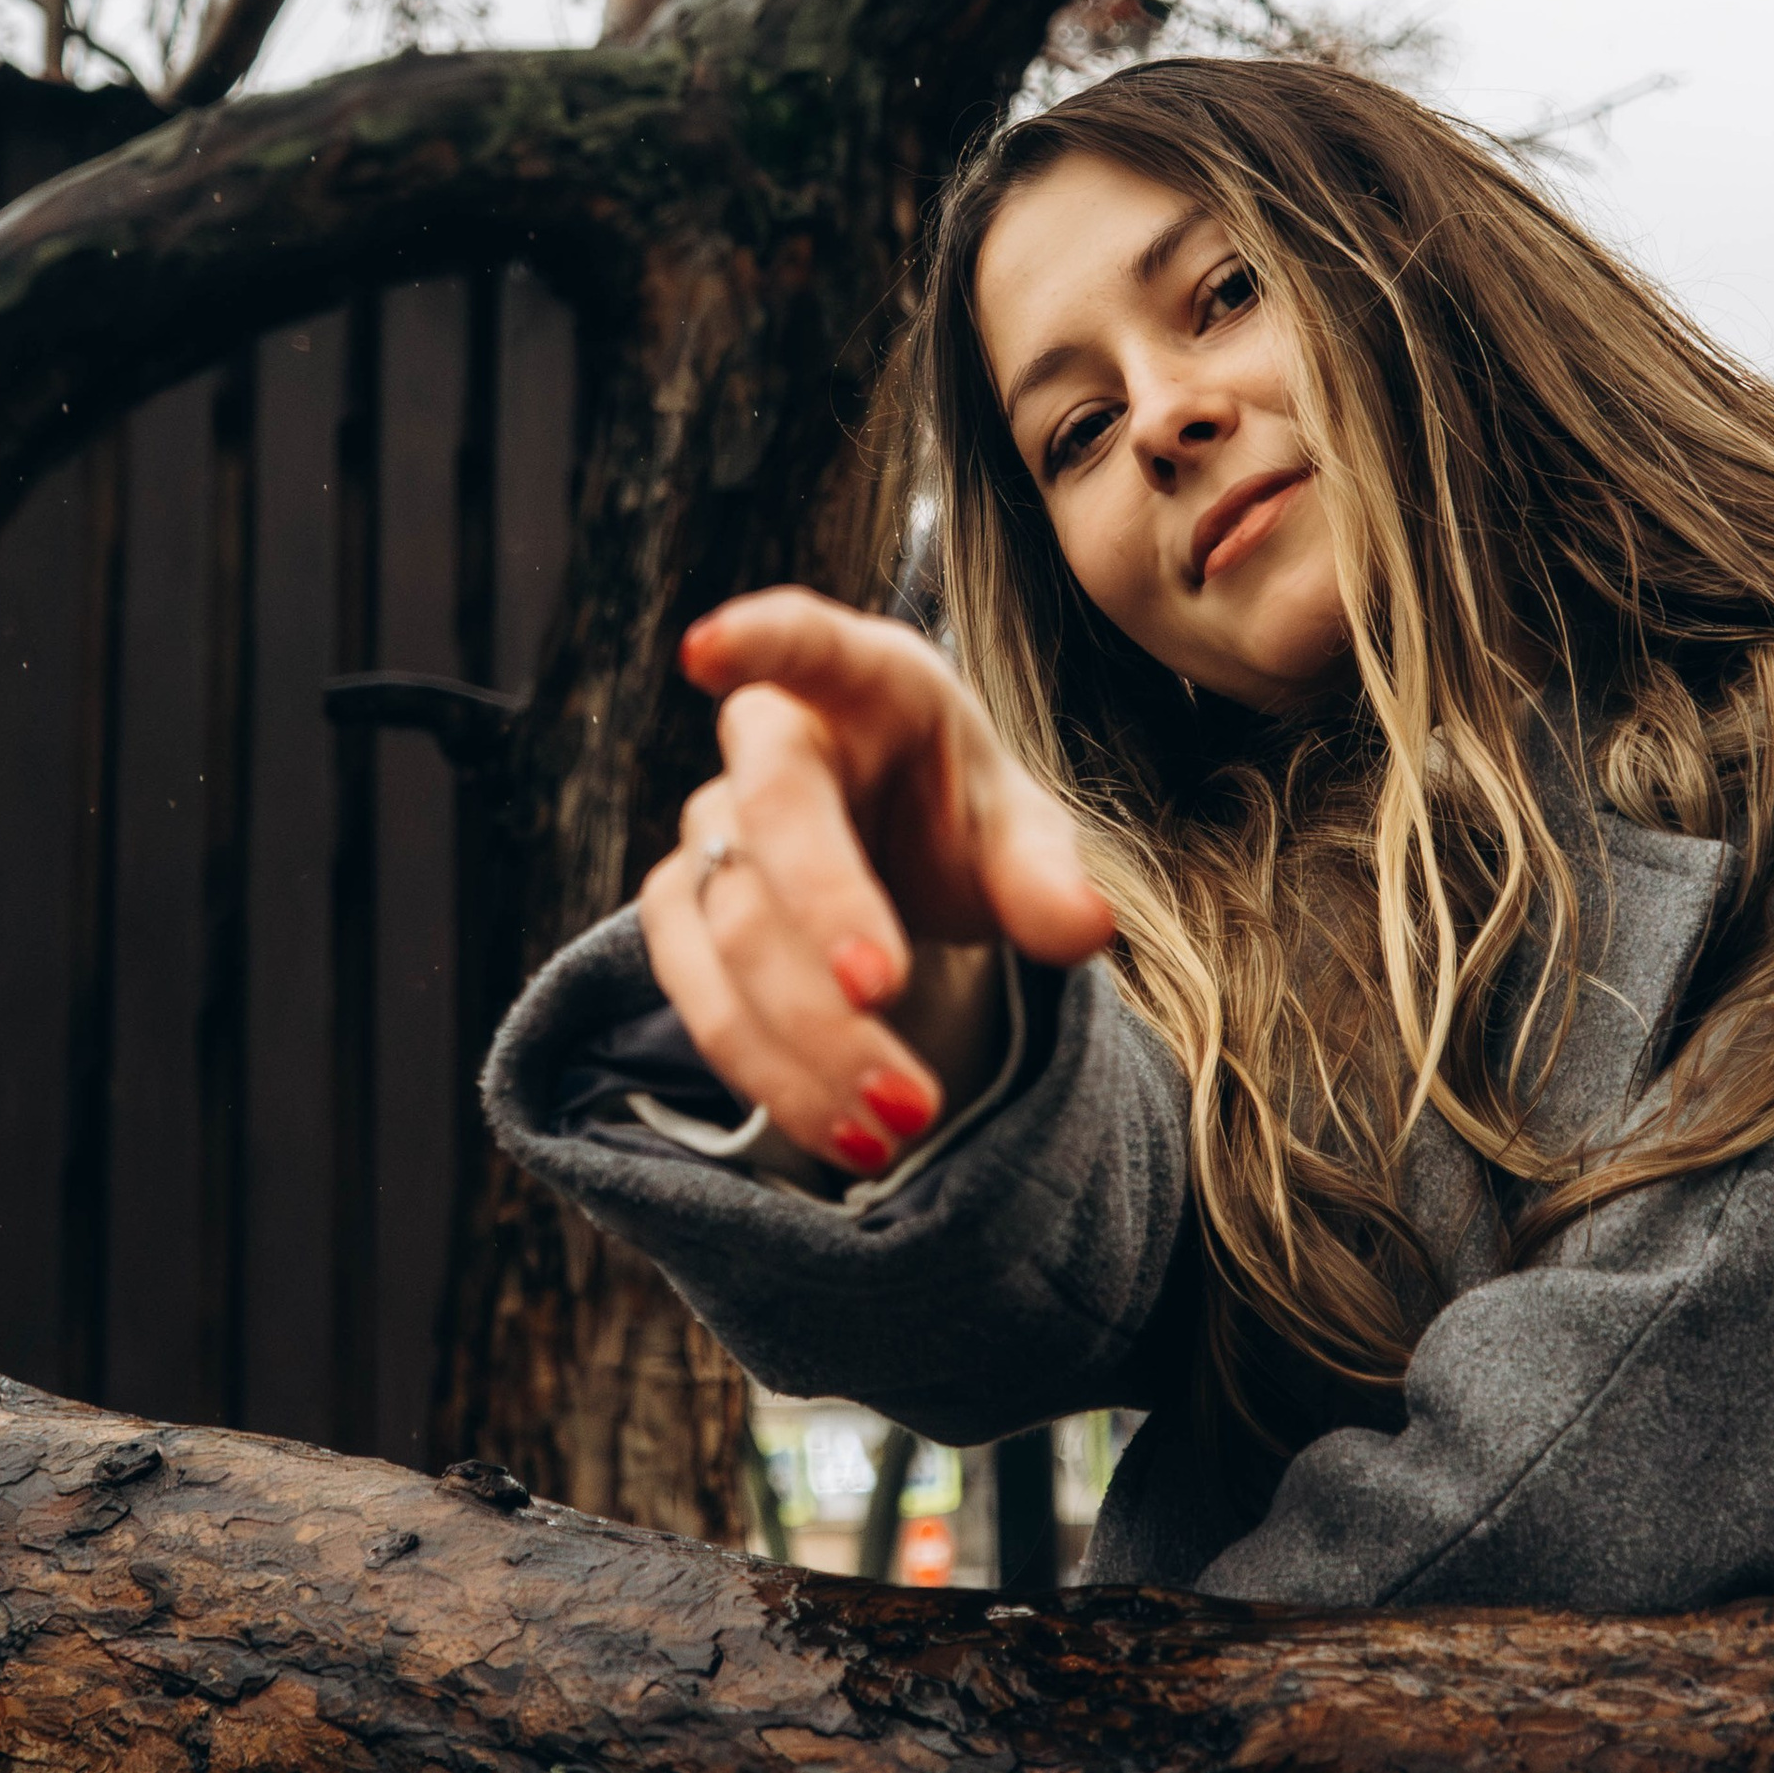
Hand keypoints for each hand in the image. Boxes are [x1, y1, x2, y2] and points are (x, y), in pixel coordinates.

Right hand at [637, 588, 1112, 1180]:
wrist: (909, 873)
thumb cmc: (963, 824)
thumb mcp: (1022, 835)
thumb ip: (1046, 875)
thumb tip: (1086, 928)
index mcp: (868, 687)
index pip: (807, 641)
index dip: (758, 639)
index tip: (706, 651)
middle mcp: (774, 744)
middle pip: (772, 816)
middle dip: (822, 910)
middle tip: (889, 995)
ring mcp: (716, 828)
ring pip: (730, 927)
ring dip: (807, 1030)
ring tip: (903, 1119)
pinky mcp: (688, 913)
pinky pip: (702, 997)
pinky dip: (772, 1073)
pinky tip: (848, 1133)